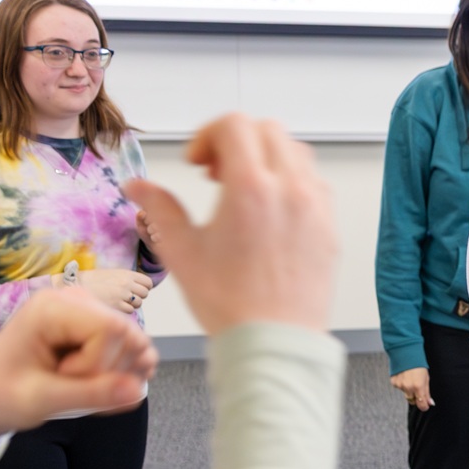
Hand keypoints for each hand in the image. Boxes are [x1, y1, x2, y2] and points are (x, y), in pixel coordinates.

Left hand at [0, 286, 157, 436]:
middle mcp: (73, 300)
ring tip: (77, 386)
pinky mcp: (95, 326)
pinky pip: (128, 347)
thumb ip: (92, 394)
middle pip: (127, 333)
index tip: (64, 379)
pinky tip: (95, 385)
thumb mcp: (40, 400)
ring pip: (133, 341)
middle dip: (110, 370)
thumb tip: (137, 389)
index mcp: (52, 308)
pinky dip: (119, 372)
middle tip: (70, 385)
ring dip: (115, 374)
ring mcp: (86, 312)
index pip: (111, 328)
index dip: (99, 364)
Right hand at [73, 268, 152, 313]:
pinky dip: (123, 311)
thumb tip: (140, 287)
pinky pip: (129, 311)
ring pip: (138, 304)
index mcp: (126, 274)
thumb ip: (127, 279)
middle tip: (127, 297)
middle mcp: (127, 284)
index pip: (148, 282)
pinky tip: (113, 306)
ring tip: (117, 301)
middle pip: (145, 294)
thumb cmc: (92, 281)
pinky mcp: (117, 307)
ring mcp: (123, 296)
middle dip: (138, 297)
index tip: (137, 290)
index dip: (144, 287)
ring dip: (131, 304)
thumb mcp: (111, 274)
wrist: (74, 286)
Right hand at [124, 114, 336, 334]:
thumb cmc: (231, 305)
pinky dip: (291, 182)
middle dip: (237, 142)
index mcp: (251, 188)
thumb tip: (137, 187)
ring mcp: (317, 207)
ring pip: (296, 153)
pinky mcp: (331, 226)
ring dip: (267, 158)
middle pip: (268, 131)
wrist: (274, 343)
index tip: (197, 163)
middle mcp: (291, 189)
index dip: (207, 135)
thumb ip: (159, 209)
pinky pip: (315, 184)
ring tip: (243, 191)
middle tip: (215, 173)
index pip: (235, 125)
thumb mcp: (181, 252)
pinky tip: (270, 212)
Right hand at [391, 367, 431, 410]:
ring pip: (406, 394)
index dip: (424, 406)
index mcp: (418, 387)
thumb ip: (427, 392)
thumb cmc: (418, 364)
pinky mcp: (394, 382)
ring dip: (409, 390)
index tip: (425, 405)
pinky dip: (402, 384)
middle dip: (416, 397)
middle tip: (418, 388)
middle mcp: (408, 388)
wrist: (405, 352)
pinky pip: (399, 388)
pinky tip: (404, 376)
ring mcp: (400, 386)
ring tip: (410, 378)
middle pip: (412, 401)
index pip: (421, 405)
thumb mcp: (426, 378)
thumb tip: (430, 403)